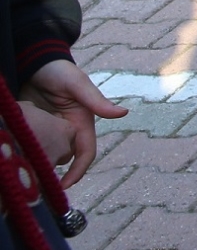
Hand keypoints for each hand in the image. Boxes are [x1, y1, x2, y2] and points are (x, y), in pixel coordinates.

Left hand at [25, 60, 124, 186]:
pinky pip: (34, 148)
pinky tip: (20, 160)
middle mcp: (68, 130)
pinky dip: (30, 155)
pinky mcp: (35, 130)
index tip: (64, 186)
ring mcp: (51, 131)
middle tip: (39, 186)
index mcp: (82, 123)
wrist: (34, 63)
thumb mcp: (77, 85)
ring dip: (42, 164)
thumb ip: (97, 100)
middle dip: (56, 173)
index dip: (78, 171)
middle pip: (66, 159)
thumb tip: (123, 113)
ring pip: (49, 155)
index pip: (85, 153)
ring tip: (28, 174)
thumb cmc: (59, 71)